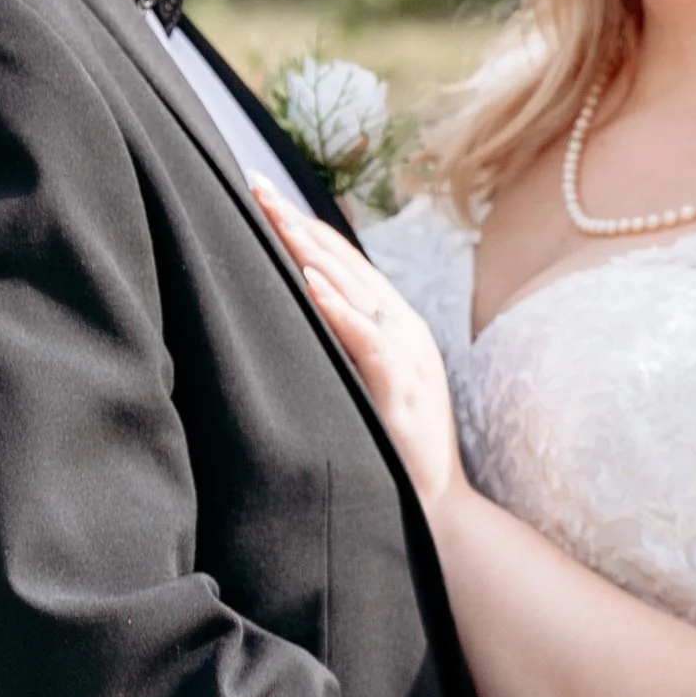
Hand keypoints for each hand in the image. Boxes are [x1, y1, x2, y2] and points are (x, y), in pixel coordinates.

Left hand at [256, 186, 465, 511]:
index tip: (260, 193)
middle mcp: (405, 330)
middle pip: (345, 264)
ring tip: (277, 220)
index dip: (303, 225)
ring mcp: (409, 358)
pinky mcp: (403, 390)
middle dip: (298, 224)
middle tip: (255, 186)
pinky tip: (311, 286)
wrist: (440, 510)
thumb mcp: (367, 386)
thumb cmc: (396, 451)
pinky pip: (371, 341)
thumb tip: (299, 315)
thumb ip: (343, 347)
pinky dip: (341, 311)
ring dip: (314, 254)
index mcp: (395, 325)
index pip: (343, 262)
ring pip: (358, 292)